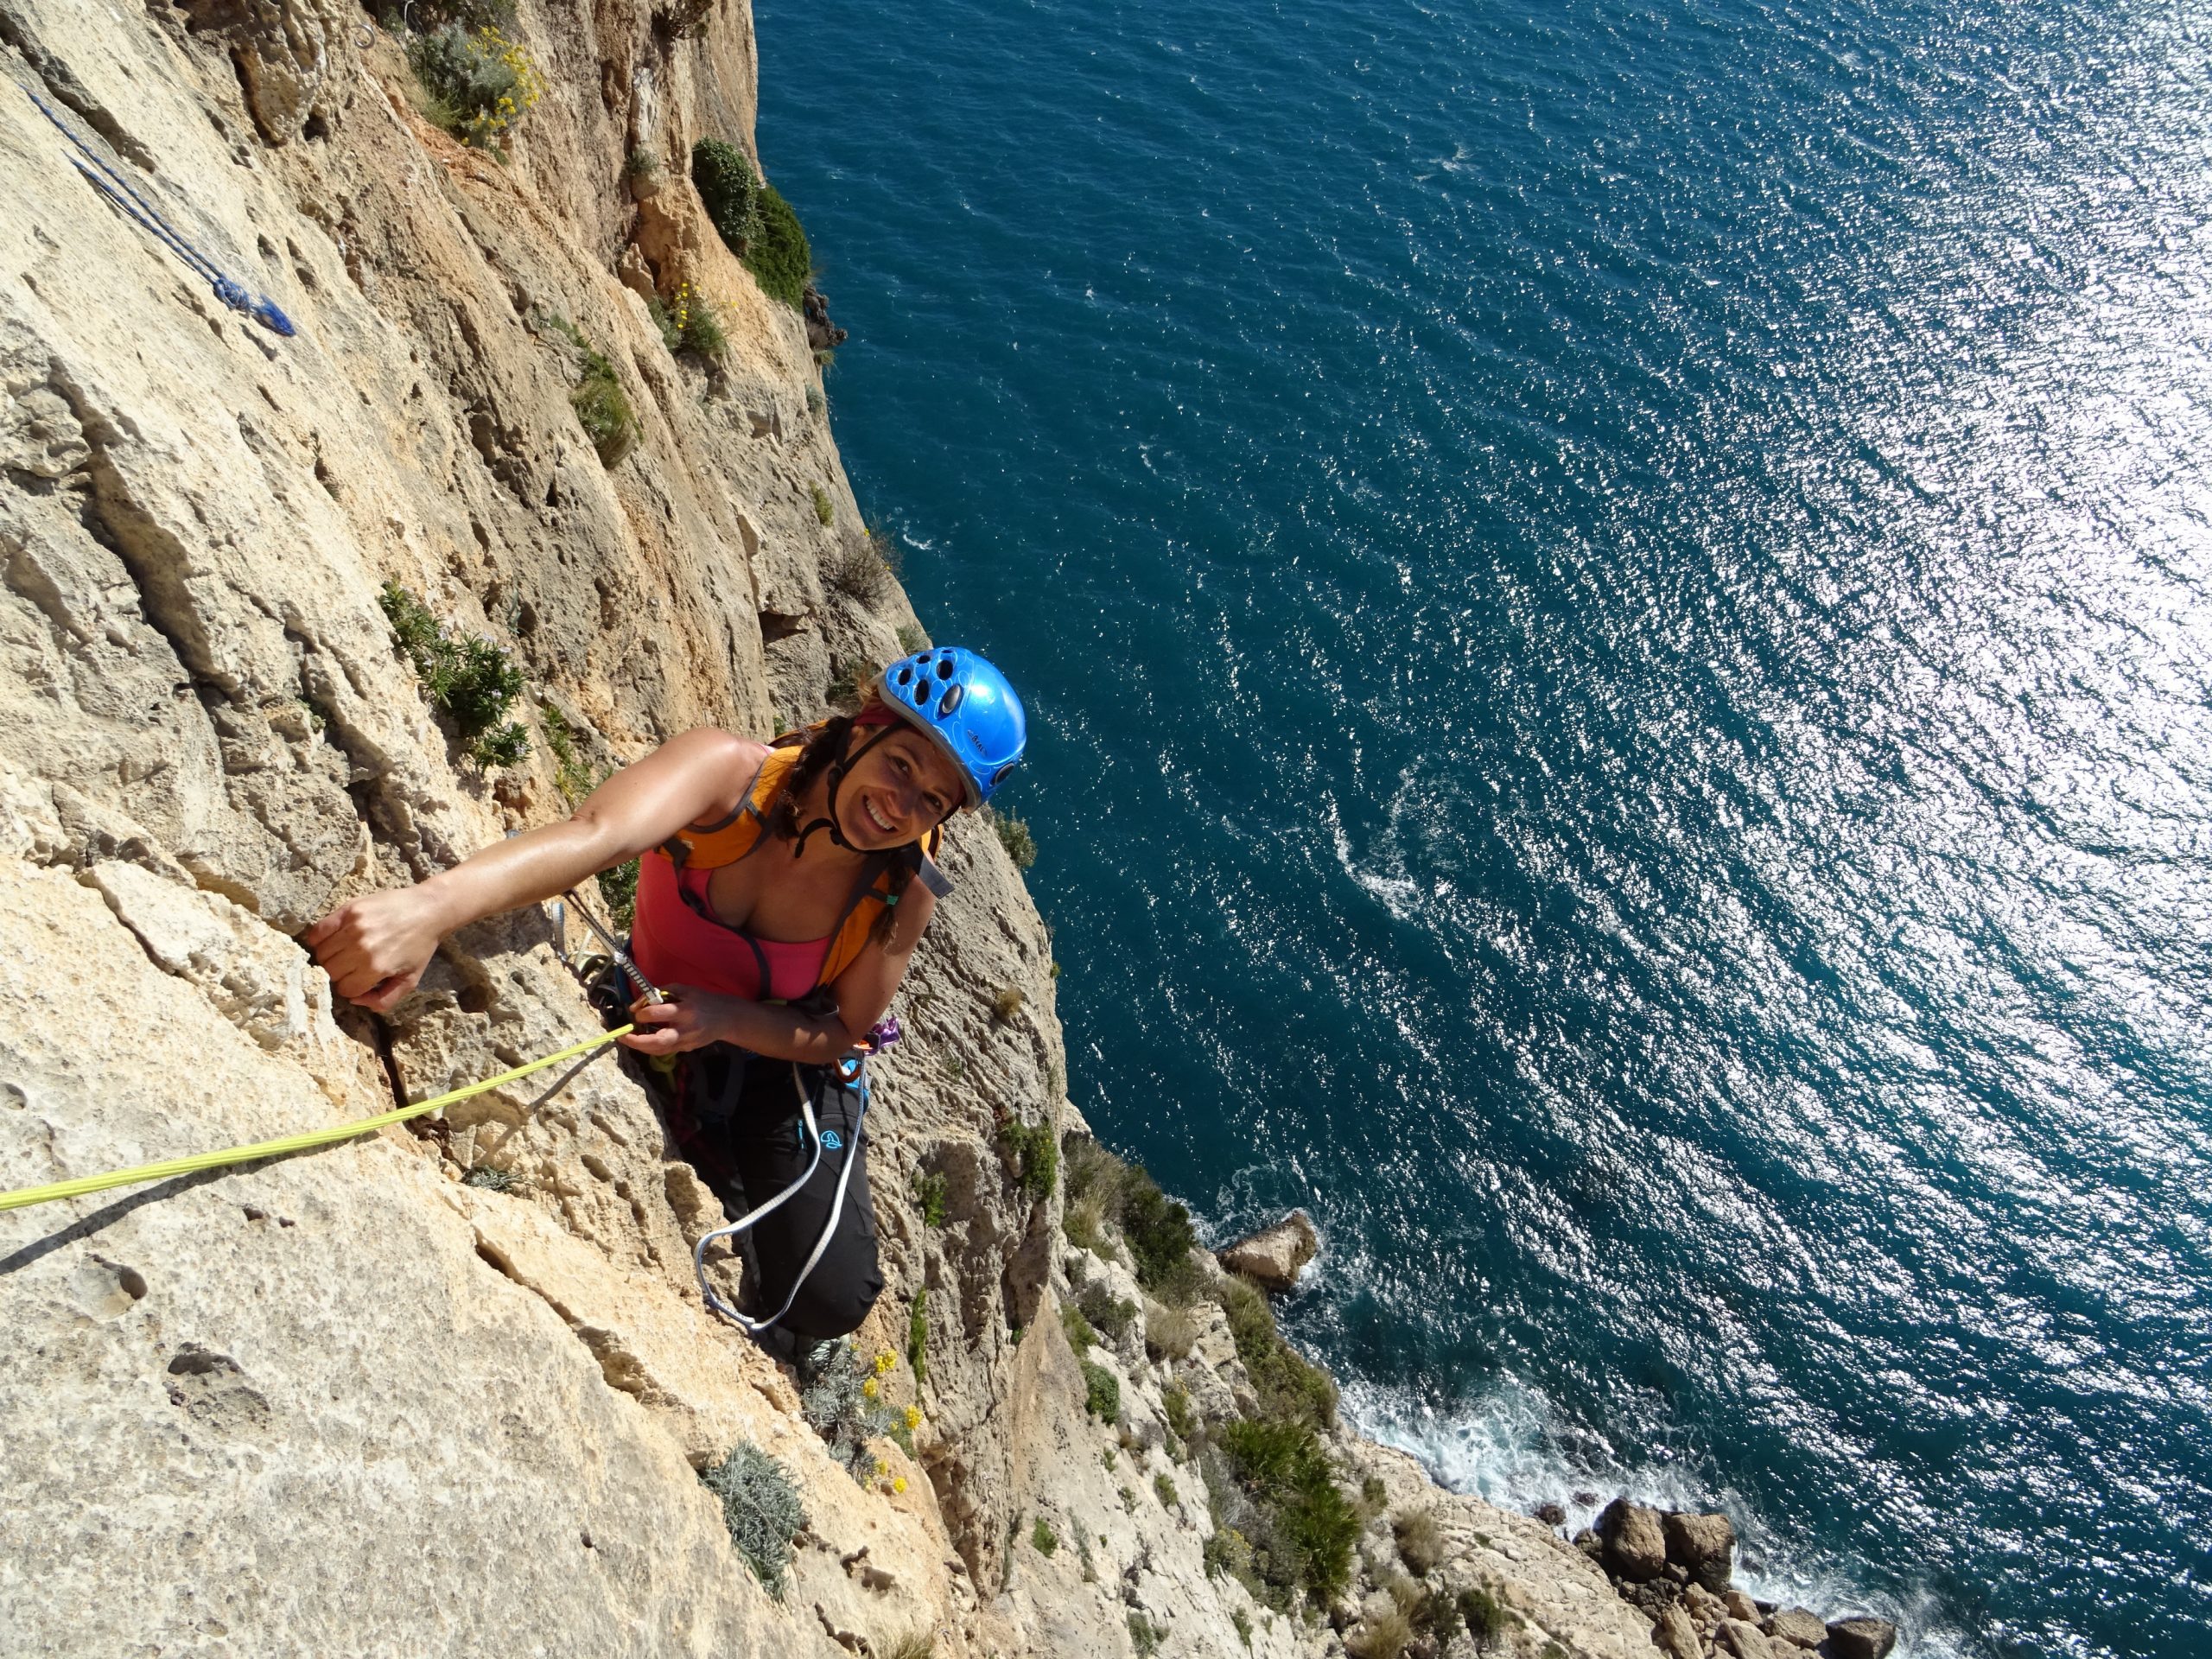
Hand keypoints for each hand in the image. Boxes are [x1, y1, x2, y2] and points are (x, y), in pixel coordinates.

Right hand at [302, 885, 451, 1011]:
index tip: (359, 979)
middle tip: (352, 965)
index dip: (351, 987)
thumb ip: (383, 1000)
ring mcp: (353, 928)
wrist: (428, 910)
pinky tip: (332, 940)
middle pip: (330, 972)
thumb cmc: (419, 946)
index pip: (344, 989)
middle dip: (339, 973)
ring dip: (329, 957)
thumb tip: (354, 1000)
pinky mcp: (349, 910)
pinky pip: (318, 931)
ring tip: (344, 952)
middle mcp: (361, 949)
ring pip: (322, 953)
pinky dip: (318, 939)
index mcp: (376, 968)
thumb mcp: (409, 981)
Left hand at [619, 985, 739, 1054]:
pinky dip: (650, 1048)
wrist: (726, 1018)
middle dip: (636, 1040)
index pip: (658, 1014)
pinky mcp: (686, 1049)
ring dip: (639, 1047)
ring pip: (658, 1051)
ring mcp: (686, 1042)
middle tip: (622, 1036)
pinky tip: (641, 1042)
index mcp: (685, 1010)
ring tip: (626, 1040)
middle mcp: (685, 1029)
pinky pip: (664, 1051)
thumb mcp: (685, 989)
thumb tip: (638, 1004)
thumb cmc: (704, 1000)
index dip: (642, 1013)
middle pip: (657, 1041)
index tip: (635, 1011)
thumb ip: (662, 992)